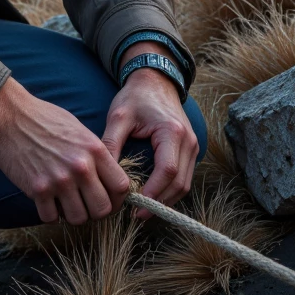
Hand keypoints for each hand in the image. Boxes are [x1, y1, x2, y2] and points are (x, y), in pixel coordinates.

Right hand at [0, 77, 131, 225]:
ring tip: (64, 201)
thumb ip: (96, 155)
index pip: (121, 187)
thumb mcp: (80, 131)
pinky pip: (51, 218)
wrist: (10, 114)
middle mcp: (80, 167)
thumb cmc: (45, 119)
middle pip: (103, 209)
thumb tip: (108, 179)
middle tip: (85, 203)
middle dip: (95, 210)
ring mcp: (59, 180)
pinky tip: (46, 201)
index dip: (117, 198)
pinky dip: (50, 213)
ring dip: (72, 214)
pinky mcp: (37, 189)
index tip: (108, 199)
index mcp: (95, 150)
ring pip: (78, 218)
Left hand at [101, 62, 198, 219]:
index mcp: (172, 132)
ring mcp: (192, 145)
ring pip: (185, 184)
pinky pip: (184, 177)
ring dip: (166, 200)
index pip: (167, 171)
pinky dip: (170, 190)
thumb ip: (110, 143)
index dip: (154, 193)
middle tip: (137, 215)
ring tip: (143, 209)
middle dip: (160, 203)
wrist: (155, 80)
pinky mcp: (190, 149)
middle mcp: (188, 140)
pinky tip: (152, 195)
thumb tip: (102, 174)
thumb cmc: (135, 97)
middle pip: (180, 183)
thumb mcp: (118, 116)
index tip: (136, 207)